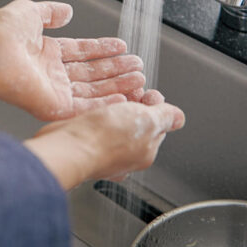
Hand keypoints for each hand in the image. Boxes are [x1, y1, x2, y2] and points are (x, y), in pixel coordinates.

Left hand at [0, 0, 145, 120]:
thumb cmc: (3, 32)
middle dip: (116, 69)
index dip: (103, 48)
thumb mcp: (30, 11)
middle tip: (138, 66)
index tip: (123, 46)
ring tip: (139, 80)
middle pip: (91, 72)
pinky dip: (105, 104)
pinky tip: (124, 99)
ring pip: (92, 89)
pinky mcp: (54, 107)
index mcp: (45, 52)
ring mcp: (53, 91)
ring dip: (117, 86)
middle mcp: (50, 73)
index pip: (81, 51)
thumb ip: (50, 12)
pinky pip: (85, 107)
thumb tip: (66, 11)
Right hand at [25, 96, 185, 189]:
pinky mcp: (82, 143)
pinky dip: (95, 114)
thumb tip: (179, 117)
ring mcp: (102, 150)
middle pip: (135, 124)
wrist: (67, 148)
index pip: (157, 125)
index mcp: (145, 151)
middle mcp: (124, 155)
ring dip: (114, 106)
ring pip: (113, 123)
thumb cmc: (104, 138)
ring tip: (110, 95)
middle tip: (129, 91)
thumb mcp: (147, 120)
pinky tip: (92, 108)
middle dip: (134, 104)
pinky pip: (94, 125)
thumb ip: (165, 117)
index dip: (154, 105)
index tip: (147, 92)